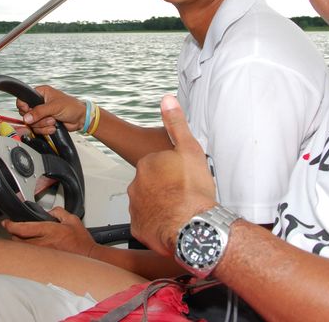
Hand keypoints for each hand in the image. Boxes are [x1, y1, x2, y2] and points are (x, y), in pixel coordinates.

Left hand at [2, 207, 95, 256]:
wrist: (88, 257)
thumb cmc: (81, 241)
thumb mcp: (72, 219)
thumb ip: (59, 212)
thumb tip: (50, 212)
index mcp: (49, 231)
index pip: (23, 228)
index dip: (11, 225)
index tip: (7, 223)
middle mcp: (44, 244)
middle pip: (18, 240)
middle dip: (13, 234)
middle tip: (12, 229)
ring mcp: (43, 254)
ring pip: (22, 250)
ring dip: (18, 243)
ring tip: (18, 238)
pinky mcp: (44, 262)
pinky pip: (30, 256)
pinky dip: (26, 251)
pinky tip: (27, 249)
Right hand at [15, 85, 86, 134]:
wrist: (80, 119)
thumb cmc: (71, 107)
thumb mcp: (54, 107)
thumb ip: (39, 112)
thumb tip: (27, 117)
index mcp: (41, 93)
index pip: (23, 99)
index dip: (24, 106)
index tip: (28, 111)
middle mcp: (39, 103)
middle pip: (26, 114)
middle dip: (38, 119)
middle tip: (49, 117)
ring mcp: (41, 114)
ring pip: (32, 123)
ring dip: (43, 125)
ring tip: (53, 121)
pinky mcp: (44, 123)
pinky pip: (38, 129)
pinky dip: (46, 130)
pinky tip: (53, 127)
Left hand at [127, 95, 216, 255]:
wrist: (191, 228)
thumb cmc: (192, 191)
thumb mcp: (190, 150)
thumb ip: (176, 124)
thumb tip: (167, 100)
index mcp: (147, 164)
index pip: (158, 165)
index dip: (173, 171)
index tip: (185, 179)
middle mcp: (136, 184)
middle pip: (152, 184)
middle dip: (165, 188)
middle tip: (184, 195)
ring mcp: (136, 207)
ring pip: (149, 202)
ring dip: (161, 205)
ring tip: (180, 210)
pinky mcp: (139, 227)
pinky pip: (147, 222)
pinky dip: (157, 222)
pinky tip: (172, 222)